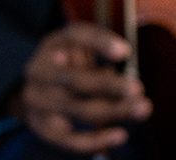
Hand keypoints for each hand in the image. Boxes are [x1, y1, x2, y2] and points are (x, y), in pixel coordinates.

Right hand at [12, 23, 150, 153]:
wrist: (33, 87)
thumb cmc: (68, 61)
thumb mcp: (80, 44)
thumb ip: (100, 48)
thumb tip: (126, 63)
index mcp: (53, 44)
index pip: (75, 36)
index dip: (101, 43)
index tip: (126, 51)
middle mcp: (40, 72)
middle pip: (77, 80)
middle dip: (111, 86)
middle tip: (139, 90)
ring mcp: (38, 102)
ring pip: (78, 110)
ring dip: (114, 111)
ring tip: (142, 109)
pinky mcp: (42, 127)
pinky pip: (70, 139)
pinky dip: (97, 139)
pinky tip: (121, 136)